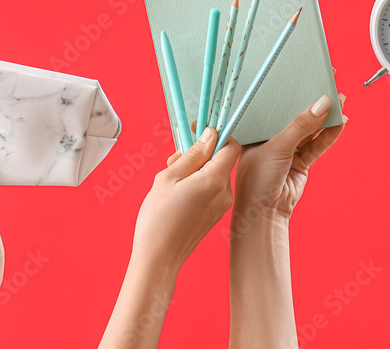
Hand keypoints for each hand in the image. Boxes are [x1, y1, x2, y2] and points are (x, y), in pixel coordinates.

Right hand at [132, 126, 241, 269]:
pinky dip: (198, 184)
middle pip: (220, 160)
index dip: (216, 135)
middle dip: (199, 153)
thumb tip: (210, 134)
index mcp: (214, 180)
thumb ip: (193, 153)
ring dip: (196, 169)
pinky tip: (177, 193)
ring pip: (214, 174)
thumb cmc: (159, 218)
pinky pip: (211, 189)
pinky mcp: (215, 214)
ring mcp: (221, 205)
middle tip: (174, 159)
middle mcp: (224, 192)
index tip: (197, 132)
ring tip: (171, 179)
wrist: (159, 257)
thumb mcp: (170, 177)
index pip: (230, 146)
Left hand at [233, 93, 345, 219]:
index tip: (306, 74)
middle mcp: (269, 136)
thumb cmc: (256, 181)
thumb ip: (302, 126)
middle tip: (328, 83)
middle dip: (311, 101)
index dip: (289, 89)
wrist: (265, 214)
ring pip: (308, 129)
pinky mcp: (300, 160)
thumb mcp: (278, 147)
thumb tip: (323, 104)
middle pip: (293, 114)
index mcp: (255, 128)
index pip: (274, 103)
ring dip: (324, 117)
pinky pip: (316, 144)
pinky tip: (340, 123)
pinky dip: (328, 135)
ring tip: (340, 101)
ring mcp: (286, 148)